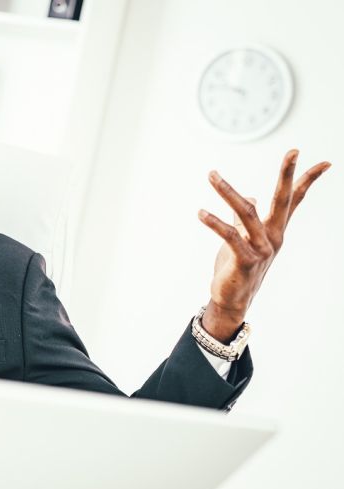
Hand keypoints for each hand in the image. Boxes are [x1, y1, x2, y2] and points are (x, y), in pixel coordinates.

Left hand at [197, 149, 330, 341]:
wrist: (231, 300)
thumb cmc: (237, 267)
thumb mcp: (242, 239)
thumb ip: (245, 219)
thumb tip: (251, 197)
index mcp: (274, 229)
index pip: (294, 200)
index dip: (307, 180)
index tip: (325, 162)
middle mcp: (273, 236)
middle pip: (283, 200)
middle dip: (287, 175)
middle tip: (294, 151)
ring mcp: (262, 248)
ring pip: (247, 213)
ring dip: (227, 192)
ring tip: (212, 175)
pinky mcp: (245, 260)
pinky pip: (230, 236)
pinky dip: (215, 223)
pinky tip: (201, 213)